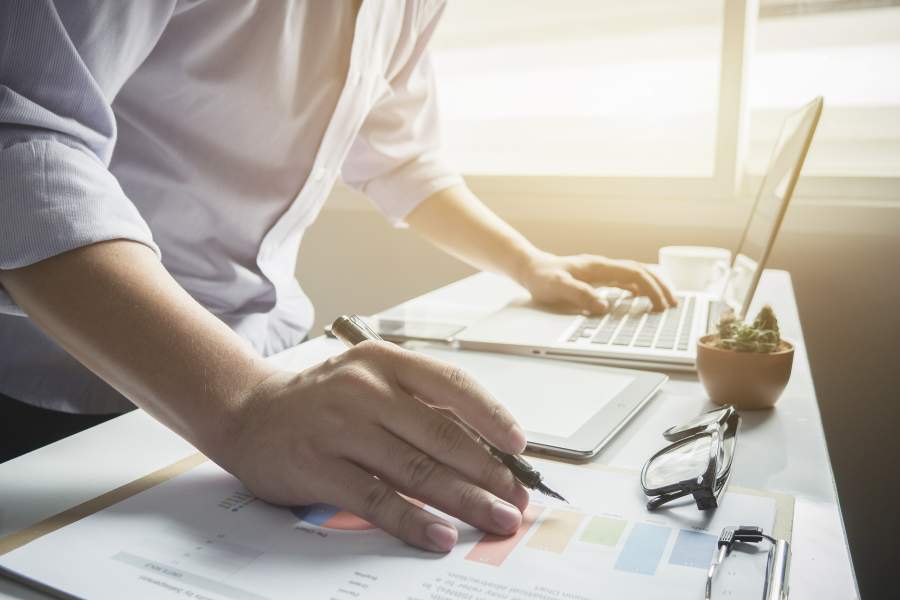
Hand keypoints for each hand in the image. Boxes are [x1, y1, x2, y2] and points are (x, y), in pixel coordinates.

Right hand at [223, 341, 529, 552]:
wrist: (248, 412)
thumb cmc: (321, 400)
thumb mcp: (370, 381)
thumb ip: (419, 405)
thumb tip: (483, 445)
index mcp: (384, 361)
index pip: (452, 385)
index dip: (492, 417)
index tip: (519, 446)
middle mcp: (364, 389)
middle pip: (442, 434)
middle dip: (488, 471)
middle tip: (516, 498)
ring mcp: (340, 427)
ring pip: (416, 468)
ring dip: (464, 499)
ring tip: (495, 519)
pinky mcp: (319, 467)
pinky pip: (377, 499)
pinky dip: (414, 521)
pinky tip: (440, 535)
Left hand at [519, 251, 676, 313]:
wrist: (531, 268)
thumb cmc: (542, 278)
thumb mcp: (556, 287)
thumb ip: (579, 294)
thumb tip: (603, 306)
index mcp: (597, 267)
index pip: (633, 273)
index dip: (651, 288)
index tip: (661, 304)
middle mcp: (603, 266)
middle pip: (640, 271)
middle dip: (659, 287)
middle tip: (673, 305)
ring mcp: (602, 271)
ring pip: (635, 274)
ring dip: (652, 286)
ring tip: (665, 302)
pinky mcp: (598, 277)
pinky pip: (625, 280)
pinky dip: (639, 288)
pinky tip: (643, 299)